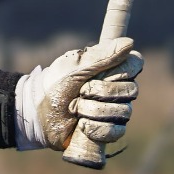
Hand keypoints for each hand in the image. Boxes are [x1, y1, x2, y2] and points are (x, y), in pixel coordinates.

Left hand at [14, 37, 142, 151]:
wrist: (38, 112)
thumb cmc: (55, 84)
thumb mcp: (75, 67)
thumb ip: (102, 55)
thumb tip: (130, 42)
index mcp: (111, 68)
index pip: (135, 63)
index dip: (122, 70)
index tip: (102, 73)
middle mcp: (118, 89)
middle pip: (131, 90)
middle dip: (101, 92)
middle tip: (81, 91)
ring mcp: (115, 111)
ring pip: (123, 112)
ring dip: (93, 111)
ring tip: (76, 109)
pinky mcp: (109, 131)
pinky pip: (116, 131)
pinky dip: (96, 129)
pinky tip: (82, 125)